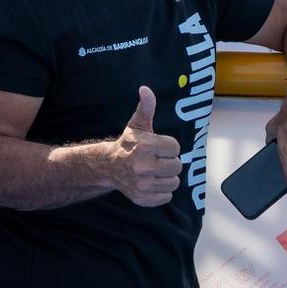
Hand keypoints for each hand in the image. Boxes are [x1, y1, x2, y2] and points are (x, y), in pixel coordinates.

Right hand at [109, 87, 180, 205]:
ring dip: (167, 177)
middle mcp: (143, 166)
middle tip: (157, 159)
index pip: (176, 148)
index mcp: (145, 146)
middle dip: (170, 162)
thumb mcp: (137, 124)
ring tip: (155, 171)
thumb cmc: (128, 144)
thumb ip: (146, 107)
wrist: (109, 166)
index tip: (158, 147)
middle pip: (177, 166)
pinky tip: (152, 182)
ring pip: (174, 182)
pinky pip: (166, 196)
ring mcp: (142, 184)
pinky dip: (162, 191)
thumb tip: (145, 89)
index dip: (169, 146)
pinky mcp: (142, 198)